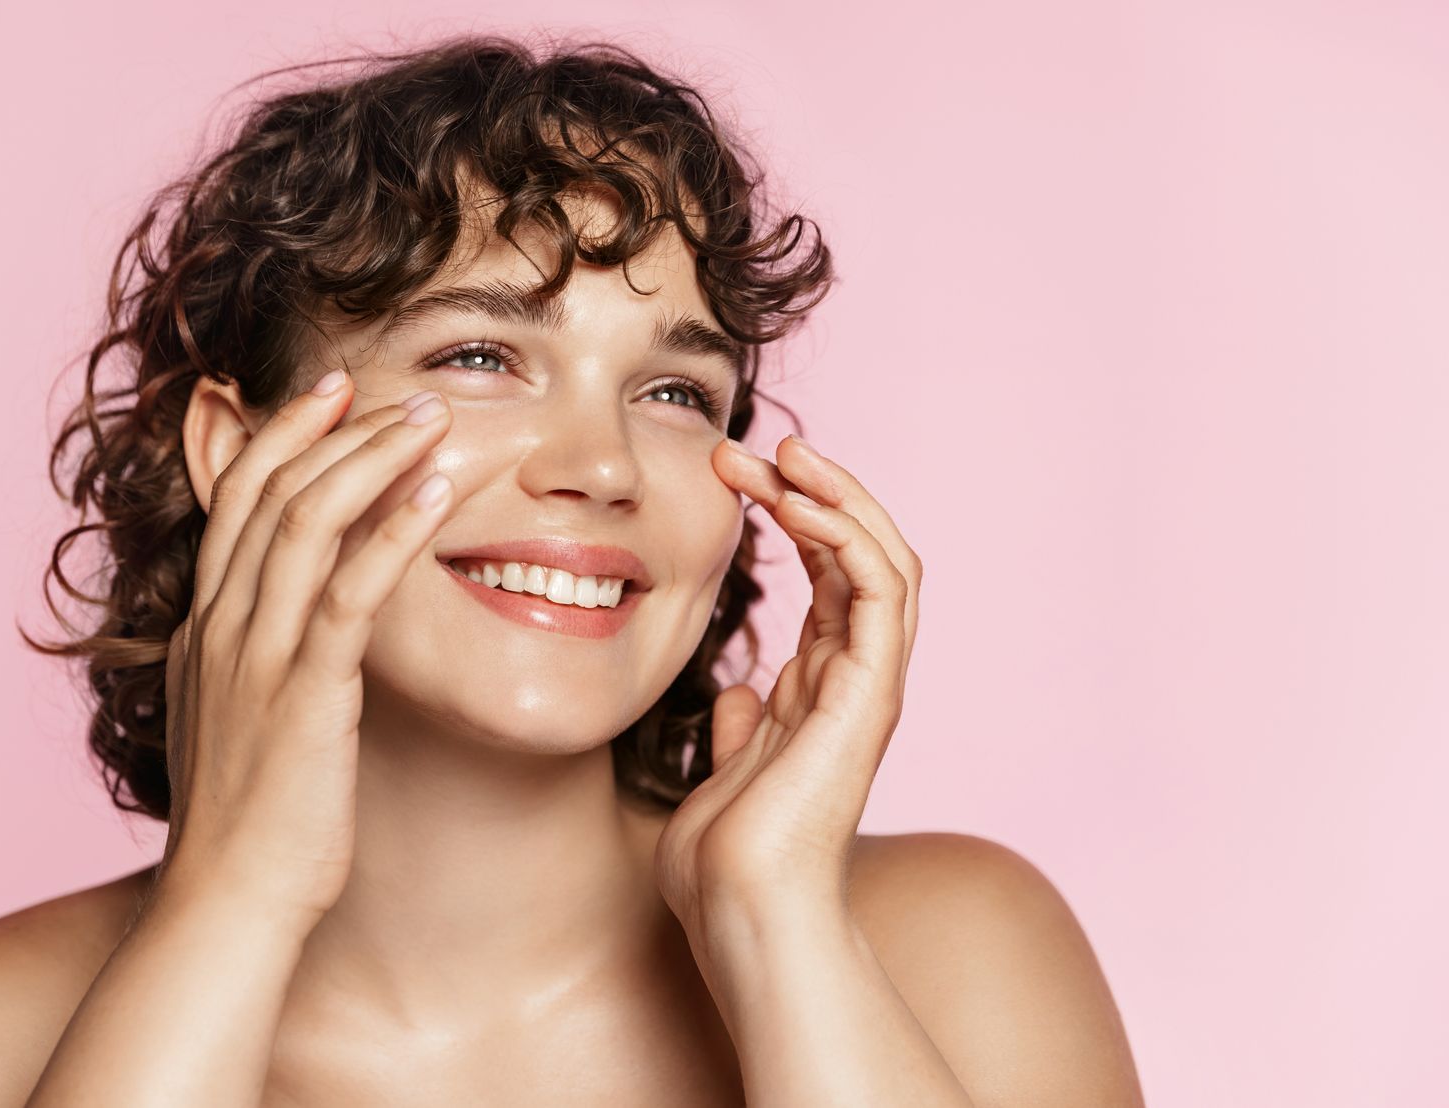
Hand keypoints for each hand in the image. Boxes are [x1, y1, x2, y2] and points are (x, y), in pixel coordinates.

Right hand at [154, 373, 455, 929]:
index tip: (331, 392)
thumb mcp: (234, 722)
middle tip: (396, 387)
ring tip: (432, 418)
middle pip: (267, 487)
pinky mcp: (304, 695)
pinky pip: (349, 591)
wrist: (225, 906)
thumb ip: (251, 661)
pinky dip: (393, 531)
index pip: (235, 498)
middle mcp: (221, 625)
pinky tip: (436, 495)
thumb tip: (281, 632)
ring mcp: (256, 657)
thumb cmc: (245, 826)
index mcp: (205, 626)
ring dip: (372, 457)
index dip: (283, 434)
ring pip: (306, 520)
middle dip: (333, 426)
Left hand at [654, 434, 922, 928]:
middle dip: (812, 492)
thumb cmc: (725, 863)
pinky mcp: (871, 695)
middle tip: (753, 449)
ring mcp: (869, 686)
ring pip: (884, 561)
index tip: (737, 474)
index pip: (829, 577)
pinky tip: (801, 505)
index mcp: (821, 691)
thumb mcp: (722, 775)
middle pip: (859, 556)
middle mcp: (854, 682)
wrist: (740, 912)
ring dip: (837, 498)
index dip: (792, 516)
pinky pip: (879, 593)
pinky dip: (849, 538)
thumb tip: (737, 695)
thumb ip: (741, 730)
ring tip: (785, 454)